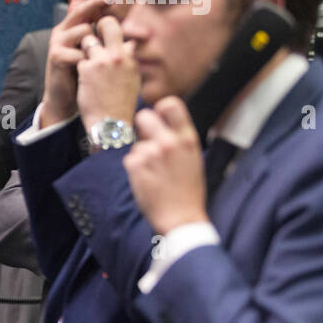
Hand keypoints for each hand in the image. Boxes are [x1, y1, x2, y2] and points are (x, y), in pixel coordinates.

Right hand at [41, 0, 110, 125]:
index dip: (100, 1)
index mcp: (71, 29)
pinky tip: (86, 69)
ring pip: (84, 30)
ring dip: (95, 44)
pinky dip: (88, 60)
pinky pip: (80, 51)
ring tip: (94, 58)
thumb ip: (106, 44)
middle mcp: (61, 32)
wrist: (64, 100)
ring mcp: (57, 43)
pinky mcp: (56, 56)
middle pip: (81, 12)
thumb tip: (131, 36)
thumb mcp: (95, 56)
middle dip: (96, 3)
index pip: (86, 10)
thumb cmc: (82, 76)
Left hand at [76, 15, 139, 132]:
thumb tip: (129, 44)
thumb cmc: (121, 105)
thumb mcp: (132, 80)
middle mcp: (119, 55)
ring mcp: (102, 61)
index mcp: (131, 58)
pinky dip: (78, 68)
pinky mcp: (87, 69)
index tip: (103, 30)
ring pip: (87, 40)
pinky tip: (82, 80)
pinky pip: (79, 59)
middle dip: (98, 24)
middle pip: (107, 24)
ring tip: (86, 63)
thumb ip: (129, 61)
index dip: (110, 28)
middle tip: (90, 31)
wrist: (111, 124)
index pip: (122, 31)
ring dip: (84, 50)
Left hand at [124, 97, 207, 234]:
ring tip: (155, 173)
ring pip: (136, 144)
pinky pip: (130, 158)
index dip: (159, 108)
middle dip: (142, 126)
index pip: (170, 104)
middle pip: (143, 116)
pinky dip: (135, 168)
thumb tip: (160, 121)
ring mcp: (151, 153)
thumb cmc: (188, 190)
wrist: (181, 218)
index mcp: (187, 138)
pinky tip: (147, 180)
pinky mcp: (135, 165)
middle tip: (146, 140)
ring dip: (141, 155)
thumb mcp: (193, 158)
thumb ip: (178, 138)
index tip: (158, 116)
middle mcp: (169, 142)